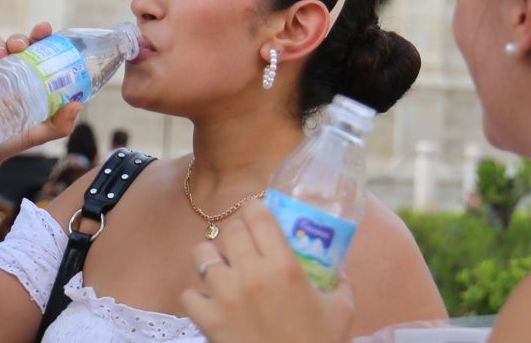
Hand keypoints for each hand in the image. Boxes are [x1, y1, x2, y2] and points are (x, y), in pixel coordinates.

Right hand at [0, 22, 78, 162]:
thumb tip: (77, 104)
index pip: (35, 49)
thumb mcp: (38, 133)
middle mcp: (5, 68)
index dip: (40, 35)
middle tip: (21, 46)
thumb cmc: (9, 140)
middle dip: (19, 38)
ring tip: (0, 54)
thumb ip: (59, 124)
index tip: (44, 29)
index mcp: (26, 75)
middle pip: (13, 42)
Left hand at [181, 202, 354, 342]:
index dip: (255, 209)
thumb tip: (337, 265)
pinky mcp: (208, 321)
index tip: (257, 216)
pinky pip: (188, 294)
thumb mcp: (341, 309)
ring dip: (212, 258)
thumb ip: (340, 281)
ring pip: (202, 255)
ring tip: (222, 268)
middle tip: (243, 245)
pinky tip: (211, 301)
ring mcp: (225, 297)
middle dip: (236, 234)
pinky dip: (197, 296)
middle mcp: (251, 274)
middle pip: (230, 231)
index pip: (257, 215)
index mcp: (284, 266)